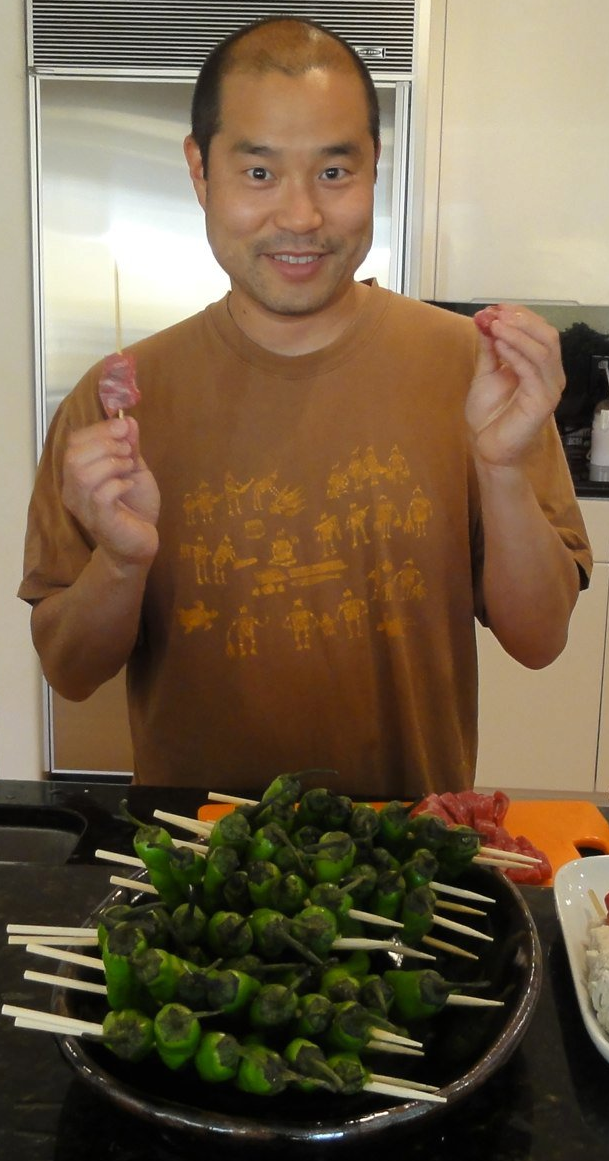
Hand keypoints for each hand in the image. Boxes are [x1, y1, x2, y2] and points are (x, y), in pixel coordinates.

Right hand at [62, 416, 159, 567]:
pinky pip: (100, 495)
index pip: (74, 442)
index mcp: (77, 473)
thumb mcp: (134, 469)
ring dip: (111, 462)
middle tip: (128, 450)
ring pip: (83, 474)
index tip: (123, 427)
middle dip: (104, 444)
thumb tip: (128, 421)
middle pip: (73, 456)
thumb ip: (129, 447)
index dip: (98, 430)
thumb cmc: (134, 506)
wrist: (140, 543)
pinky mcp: (99, 520)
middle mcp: (73, 490)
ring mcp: (84, 507)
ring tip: (129, 467)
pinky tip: (127, 485)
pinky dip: (117, 483)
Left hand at [465, 304, 564, 466]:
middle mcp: (550, 374)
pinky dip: (516, 353)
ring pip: (543, 350)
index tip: (495, 308)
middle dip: (522, 321)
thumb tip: (486, 318)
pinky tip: (499, 345)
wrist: (486, 446)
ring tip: (494, 326)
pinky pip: (533, 370)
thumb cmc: (489, 414)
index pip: (539, 331)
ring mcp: (549, 388)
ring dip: (517, 334)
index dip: (520, 316)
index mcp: (540, 365)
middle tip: (496, 314)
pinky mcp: (543, 401)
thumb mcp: (486, 373)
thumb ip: (489, 348)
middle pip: (547, 335)